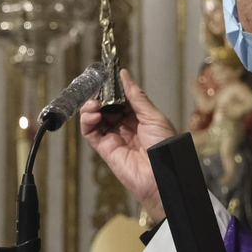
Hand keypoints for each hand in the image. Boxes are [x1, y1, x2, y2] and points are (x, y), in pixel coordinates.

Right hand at [79, 69, 176, 222]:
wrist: (161, 176)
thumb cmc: (164, 146)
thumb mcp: (153, 117)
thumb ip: (136, 97)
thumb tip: (125, 75)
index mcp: (140, 117)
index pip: (121, 98)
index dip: (113, 88)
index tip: (106, 76)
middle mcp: (125, 125)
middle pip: (106, 106)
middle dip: (100, 96)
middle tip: (96, 88)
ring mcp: (114, 136)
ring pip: (95, 118)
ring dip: (91, 107)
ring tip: (93, 103)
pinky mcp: (104, 148)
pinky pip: (90, 132)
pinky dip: (87, 121)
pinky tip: (92, 113)